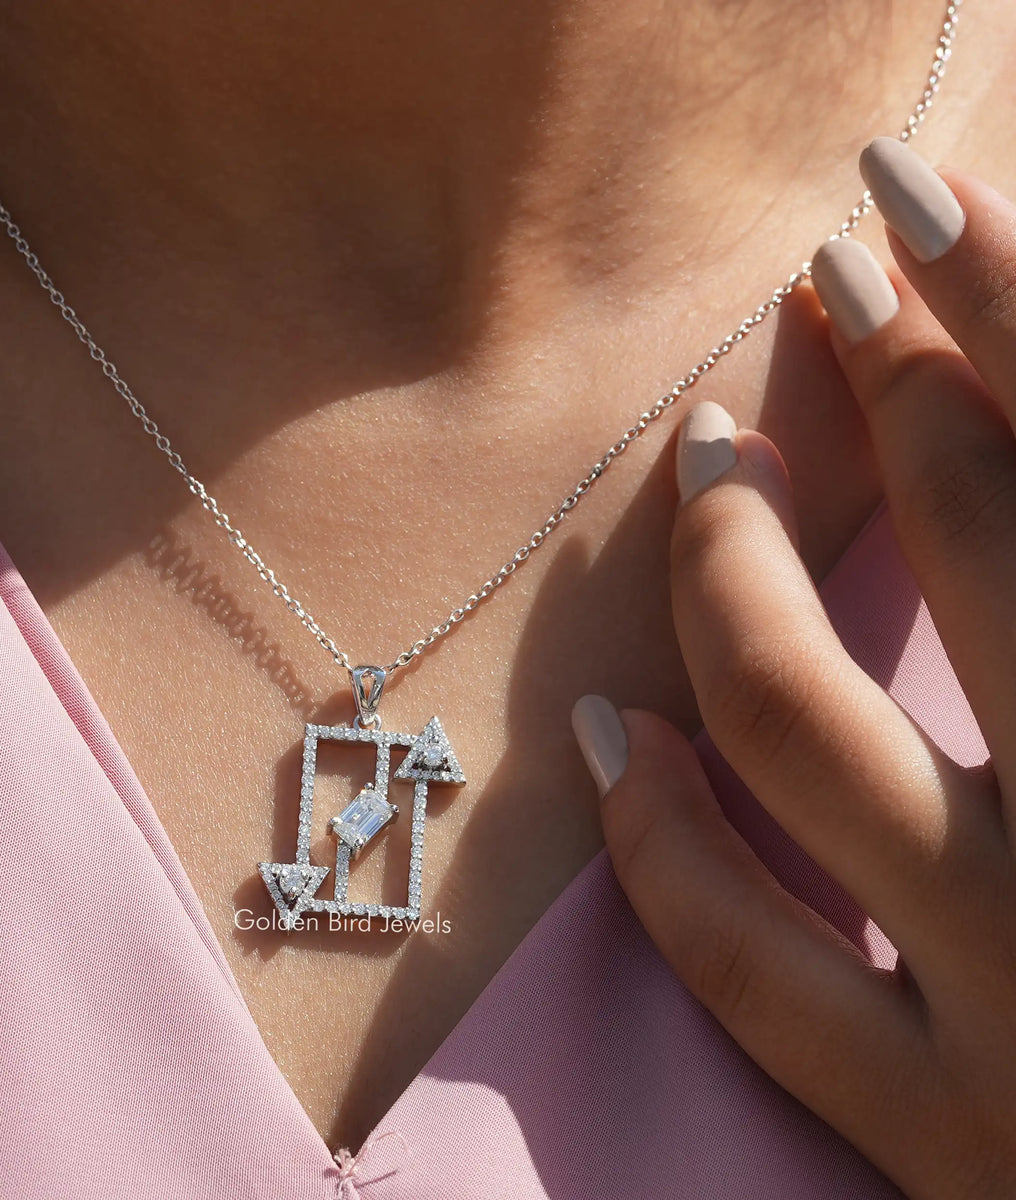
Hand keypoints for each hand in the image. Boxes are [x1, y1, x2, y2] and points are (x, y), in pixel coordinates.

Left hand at [572, 137, 1015, 1198]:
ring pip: (805, 725)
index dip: (1010, 313)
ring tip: (707, 465)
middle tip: (830, 289)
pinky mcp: (941, 1143)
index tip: (919, 213)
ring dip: (733, 572)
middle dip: (901, 390)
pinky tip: (600, 727)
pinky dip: (658, 838)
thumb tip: (976, 469)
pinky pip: (746, 964)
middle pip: (983, 548)